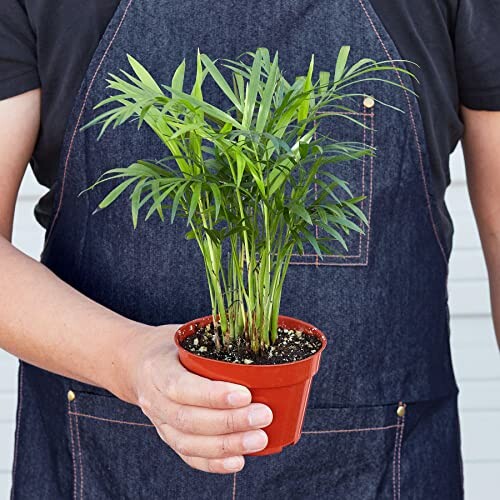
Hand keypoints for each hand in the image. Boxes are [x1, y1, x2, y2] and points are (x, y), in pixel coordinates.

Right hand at [119, 324, 272, 473]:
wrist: (135, 364)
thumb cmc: (168, 347)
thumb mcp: (184, 334)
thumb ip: (211, 340)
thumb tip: (255, 335)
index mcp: (156, 369)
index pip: (181, 387)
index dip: (213, 395)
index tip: (245, 394)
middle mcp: (154, 400)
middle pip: (189, 419)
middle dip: (230, 421)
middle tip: (263, 416)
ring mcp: (159, 422)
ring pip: (190, 442)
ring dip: (227, 445)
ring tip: (259, 439)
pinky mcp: (168, 437)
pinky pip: (189, 456)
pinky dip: (214, 463)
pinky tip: (239, 460)